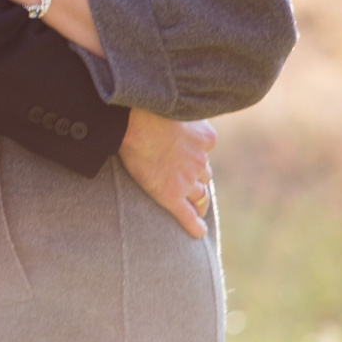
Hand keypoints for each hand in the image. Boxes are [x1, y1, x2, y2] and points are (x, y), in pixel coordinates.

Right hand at [118, 108, 216, 239]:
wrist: (136, 123)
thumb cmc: (147, 109)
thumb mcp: (173, 108)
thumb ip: (178, 117)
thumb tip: (171, 115)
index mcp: (205, 138)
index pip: (204, 151)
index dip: (196, 155)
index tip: (188, 156)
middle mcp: (201, 161)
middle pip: (204, 176)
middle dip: (199, 180)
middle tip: (193, 185)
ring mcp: (187, 180)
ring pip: (200, 196)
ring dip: (199, 201)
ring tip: (198, 208)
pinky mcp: (172, 195)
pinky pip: (187, 215)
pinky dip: (194, 226)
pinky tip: (199, 232)